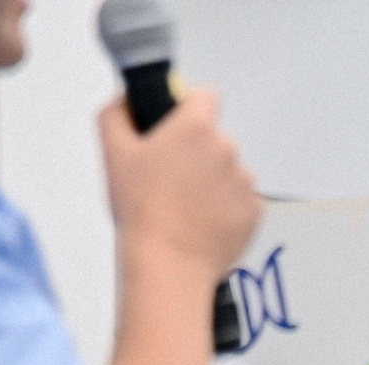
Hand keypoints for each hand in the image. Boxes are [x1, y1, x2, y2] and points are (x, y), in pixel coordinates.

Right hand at [99, 89, 260, 282]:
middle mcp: (228, 148)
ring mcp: (245, 181)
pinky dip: (227, 208)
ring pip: (229, 171)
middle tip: (172, 179)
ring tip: (186, 207)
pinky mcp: (256, 210)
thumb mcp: (113, 152)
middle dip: (198, 153)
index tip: (177, 128)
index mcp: (196, 127)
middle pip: (215, 139)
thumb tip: (125, 99)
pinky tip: (203, 222)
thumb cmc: (141, 209)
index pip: (205, 97)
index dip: (190, 110)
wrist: (169, 263)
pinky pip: (242, 201)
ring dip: (213, 182)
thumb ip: (116, 113)